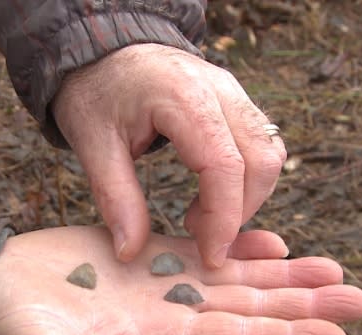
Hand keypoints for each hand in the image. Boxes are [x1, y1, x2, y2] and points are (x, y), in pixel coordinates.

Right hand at [0, 227, 361, 334]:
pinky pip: (201, 250)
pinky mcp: (144, 255)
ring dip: (283, 278)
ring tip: (333, 271)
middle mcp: (167, 316)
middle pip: (247, 313)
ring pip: (233, 281)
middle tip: (361, 299)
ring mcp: (159, 286)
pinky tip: (274, 243)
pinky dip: (239, 246)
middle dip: (302, 308)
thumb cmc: (13, 323)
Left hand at [53, 43, 285, 267]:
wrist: (102, 49)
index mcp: (182, 97)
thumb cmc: (94, 92)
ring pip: (269, 152)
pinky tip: (211, 196)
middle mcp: (219, 89)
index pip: (224, 165)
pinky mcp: (235, 99)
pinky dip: (248, 178)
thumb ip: (115, 197)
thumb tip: (130, 253)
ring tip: (201, 218)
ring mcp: (232, 91)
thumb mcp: (91, 144)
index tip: (210, 257)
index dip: (224, 219)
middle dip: (240, 212)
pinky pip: (262, 143)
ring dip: (248, 196)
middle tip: (200, 240)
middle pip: (260, 161)